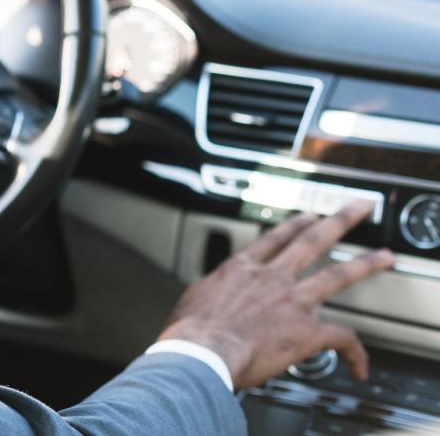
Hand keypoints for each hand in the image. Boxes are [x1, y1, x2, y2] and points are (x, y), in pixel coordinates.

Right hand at [157, 201, 394, 389]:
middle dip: (339, 221)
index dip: (294, 225)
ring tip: (386, 256)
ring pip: (337, 276)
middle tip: (358, 208)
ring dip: (366, 265)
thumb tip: (208, 301)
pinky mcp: (306, 331)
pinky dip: (356, 354)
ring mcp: (292, 301)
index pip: (274, 239)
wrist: (201, 351)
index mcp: (241, 269)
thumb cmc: (189, 331)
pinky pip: (341, 339)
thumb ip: (211, 294)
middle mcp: (271, 278)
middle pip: (312, 241)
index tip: (309, 217)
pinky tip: (361, 366)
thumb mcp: (193, 299)